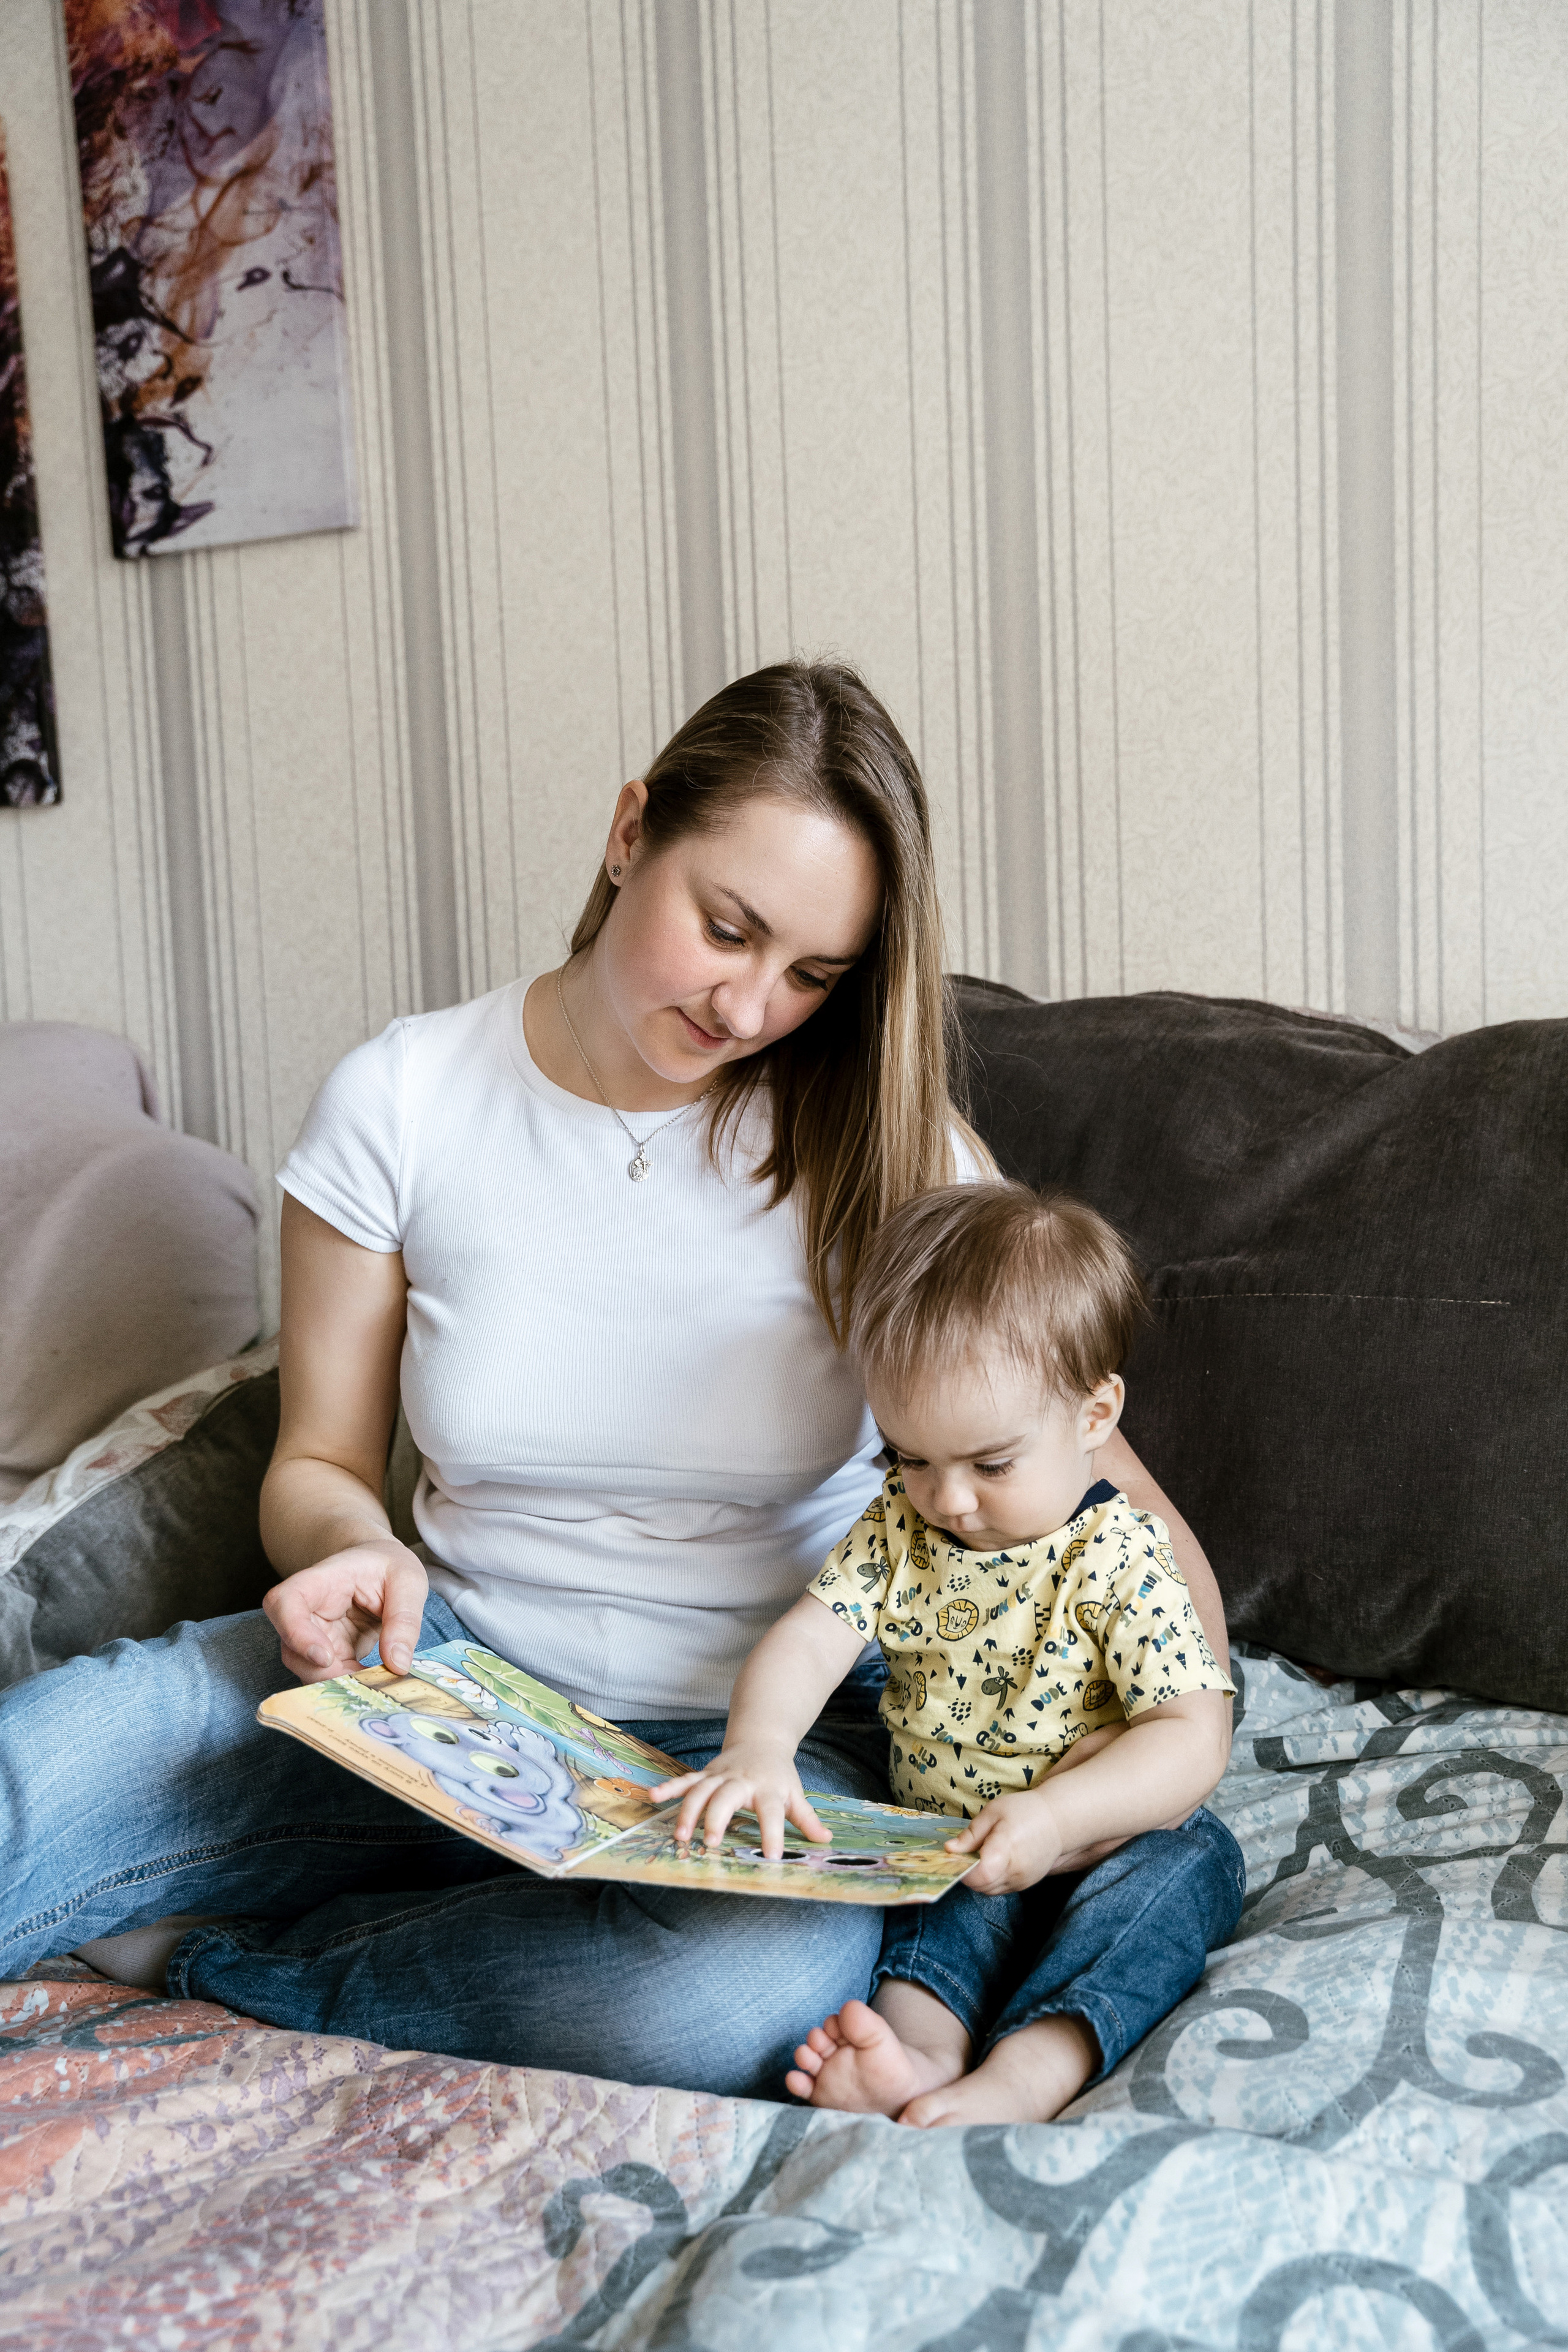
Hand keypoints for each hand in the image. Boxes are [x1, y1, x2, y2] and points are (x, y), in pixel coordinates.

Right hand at [263, 1539, 428, 1681]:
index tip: (325, 1657)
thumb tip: (398, 1664)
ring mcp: (316, 1635)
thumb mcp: (408, 1580)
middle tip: (365, 1681)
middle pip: (292, 1648)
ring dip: (338, 1683)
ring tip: (375, 1681)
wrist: (380, 1567)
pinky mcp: (330, 1653)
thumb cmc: (388, 1565)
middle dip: (323, 1673)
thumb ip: (404, 1619)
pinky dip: (350, 1685)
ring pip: (307, 1669)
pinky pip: (329, 1677)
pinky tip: (374, 1683)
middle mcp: (309, 1610)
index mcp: (321, 1580)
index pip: (285, 1602)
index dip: (295, 1633)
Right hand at [651, 1743, 830, 1858]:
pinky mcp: (706, 1774)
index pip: (772, 1812)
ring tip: (681, 1835)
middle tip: (711, 1842)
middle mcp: (742, 1781)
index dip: (773, 1833)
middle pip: (727, 1798)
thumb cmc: (778, 1775)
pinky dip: (669, 1787)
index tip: (772, 1856)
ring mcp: (720, 1776)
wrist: (761, 1739)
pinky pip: (685, 1780)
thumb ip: (807, 1819)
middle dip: (718, 1818)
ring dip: (689, 1810)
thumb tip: (826, 1840)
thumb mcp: (796, 1794)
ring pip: (701, 1790)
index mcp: (768, 1789)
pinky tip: (653, 1797)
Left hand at [944, 1790, 1068, 1894]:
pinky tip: (993, 1861)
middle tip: (966, 1852)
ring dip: (979, 1878)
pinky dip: (991, 1880)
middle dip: (967, 1873)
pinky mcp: (1026, 1885)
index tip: (957, 1855)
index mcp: (1007, 1848)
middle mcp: (1016, 1871)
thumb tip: (949, 1849)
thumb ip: (971, 1834)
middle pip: (981, 1886)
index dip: (963, 1870)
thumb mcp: (993, 1812)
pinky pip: (1000, 1889)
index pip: (980, 1875)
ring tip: (981, 1855)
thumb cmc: (1024, 1811)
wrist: (1058, 1821)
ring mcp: (1022, 1881)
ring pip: (989, 1890)